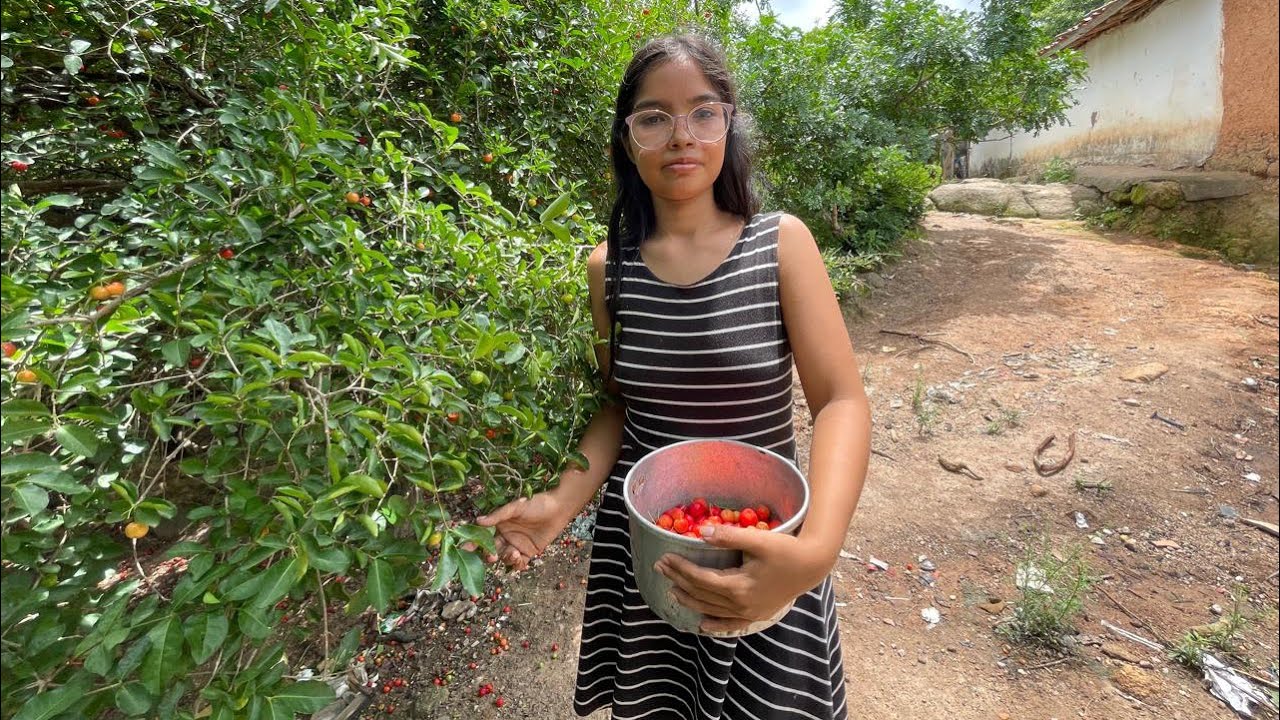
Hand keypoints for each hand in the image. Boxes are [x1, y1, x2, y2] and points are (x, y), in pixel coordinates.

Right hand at [473, 493, 568, 571]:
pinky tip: (520, 559)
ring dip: (506, 558)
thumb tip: (478, 520)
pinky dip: (517, 565)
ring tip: (515, 553)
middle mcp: (505, 536)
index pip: (483, 535)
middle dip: (489, 555)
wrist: (559, 508)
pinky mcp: (529, 552)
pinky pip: (519, 564)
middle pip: (492, 550)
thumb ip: (498, 515)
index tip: (465, 548)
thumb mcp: (516, 507)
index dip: (473, 542)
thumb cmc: (536, 503)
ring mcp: (517, 545)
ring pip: (504, 558)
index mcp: (499, 524)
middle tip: (491, 556)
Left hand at [656, 522, 829, 633]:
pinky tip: (702, 625)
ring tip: (672, 591)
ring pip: (712, 610)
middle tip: (660, 568)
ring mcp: (750, 612)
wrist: (813, 565)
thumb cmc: (787, 549)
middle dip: (679, 581)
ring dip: (690, 601)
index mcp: (739, 586)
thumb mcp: (759, 540)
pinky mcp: (757, 614)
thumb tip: (702, 532)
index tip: (665, 557)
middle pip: (702, 594)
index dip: (681, 568)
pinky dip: (716, 625)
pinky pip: (731, 623)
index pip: (701, 578)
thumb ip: (730, 537)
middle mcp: (741, 604)